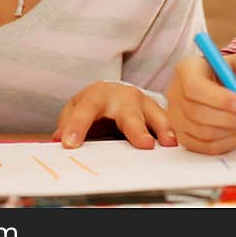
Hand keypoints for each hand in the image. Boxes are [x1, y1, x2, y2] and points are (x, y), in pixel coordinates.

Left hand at [52, 81, 175, 149]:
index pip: (85, 111)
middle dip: (136, 129)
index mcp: (97, 95)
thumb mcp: (76, 109)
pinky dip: (172, 132)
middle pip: (129, 112)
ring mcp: (143, 103)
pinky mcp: (157, 113)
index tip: (70, 144)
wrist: (113, 92)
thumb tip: (58, 139)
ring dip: (163, 128)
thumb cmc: (94, 104)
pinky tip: (177, 144)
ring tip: (169, 143)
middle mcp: (124, 97)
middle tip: (143, 144)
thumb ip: (67, 123)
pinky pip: (167, 122)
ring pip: (155, 115)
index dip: (77, 127)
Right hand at [165, 50, 235, 154]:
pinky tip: (234, 135)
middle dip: (228, 118)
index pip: (194, 86)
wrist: (224, 87)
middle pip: (197, 112)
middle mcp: (175, 92)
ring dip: (228, 131)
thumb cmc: (231, 72)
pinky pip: (201, 147)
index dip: (219, 99)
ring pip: (200, 132)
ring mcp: (175, 116)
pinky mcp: (181, 134)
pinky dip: (222, 145)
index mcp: (187, 69)